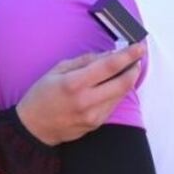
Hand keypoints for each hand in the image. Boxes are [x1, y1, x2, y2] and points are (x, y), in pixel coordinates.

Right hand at [16, 42, 145, 145]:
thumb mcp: (57, 70)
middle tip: (137, 57)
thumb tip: (107, 54)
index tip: (139, 46)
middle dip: (134, 68)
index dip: (127, 55)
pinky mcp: (97, 124)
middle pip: (123, 83)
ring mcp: (94, 115)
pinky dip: (116, 92)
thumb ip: (84, 61)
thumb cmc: (41, 95)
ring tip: (126, 68)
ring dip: (127, 80)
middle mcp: (87, 101)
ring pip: (121, 94)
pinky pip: (113, 104)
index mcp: (74, 83)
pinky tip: (111, 85)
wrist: (34, 127)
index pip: (109, 67)